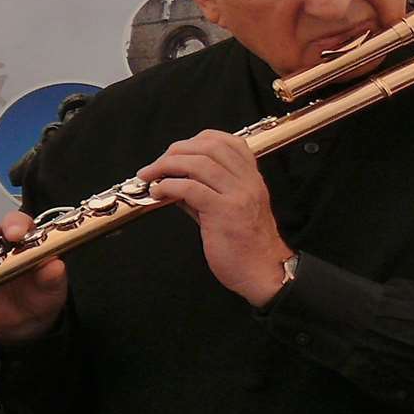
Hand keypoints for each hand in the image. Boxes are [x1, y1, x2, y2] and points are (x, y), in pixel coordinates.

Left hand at [135, 129, 293, 306]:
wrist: (263, 272)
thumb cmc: (244, 245)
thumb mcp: (226, 210)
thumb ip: (203, 192)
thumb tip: (173, 182)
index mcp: (251, 178)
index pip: (227, 141)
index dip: (197, 140)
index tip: (175, 152)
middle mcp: (248, 181)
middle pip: (209, 147)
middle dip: (175, 151)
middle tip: (155, 166)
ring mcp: (238, 195)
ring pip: (199, 163)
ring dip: (166, 166)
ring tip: (149, 177)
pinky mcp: (225, 212)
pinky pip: (191, 188)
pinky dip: (168, 186)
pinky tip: (158, 193)